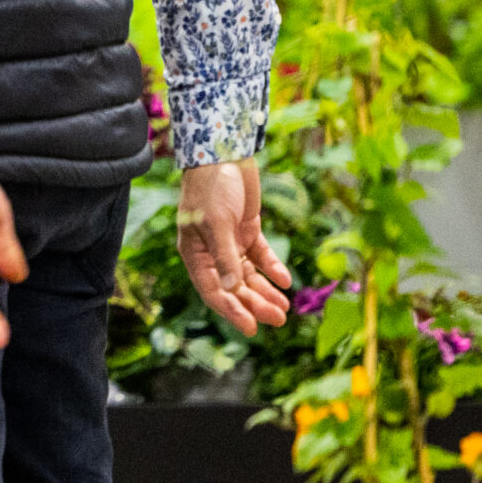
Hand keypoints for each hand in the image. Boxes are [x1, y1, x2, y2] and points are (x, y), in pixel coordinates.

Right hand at [177, 157, 291, 334]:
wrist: (224, 153)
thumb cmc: (212, 187)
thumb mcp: (218, 223)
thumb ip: (226, 257)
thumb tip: (234, 290)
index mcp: (195, 252)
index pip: (213, 290)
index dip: (231, 311)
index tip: (251, 329)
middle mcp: (211, 250)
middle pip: (234, 287)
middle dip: (255, 304)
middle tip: (279, 319)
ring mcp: (229, 241)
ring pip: (249, 275)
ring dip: (265, 291)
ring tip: (285, 309)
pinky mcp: (246, 229)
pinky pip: (261, 255)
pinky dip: (273, 268)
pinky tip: (286, 280)